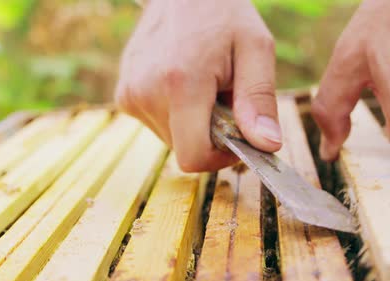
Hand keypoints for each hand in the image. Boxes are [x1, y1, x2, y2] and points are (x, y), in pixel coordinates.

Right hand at [115, 0, 281, 171]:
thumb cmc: (222, 12)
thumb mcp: (255, 48)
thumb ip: (260, 100)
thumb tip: (266, 145)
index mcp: (180, 84)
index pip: (194, 157)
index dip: (221, 157)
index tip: (239, 135)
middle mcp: (145, 93)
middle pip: (184, 149)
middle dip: (210, 134)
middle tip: (223, 96)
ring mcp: (130, 94)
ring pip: (171, 139)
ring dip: (193, 123)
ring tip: (203, 86)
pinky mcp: (124, 95)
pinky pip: (157, 123)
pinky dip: (176, 113)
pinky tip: (183, 83)